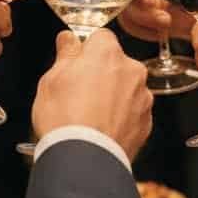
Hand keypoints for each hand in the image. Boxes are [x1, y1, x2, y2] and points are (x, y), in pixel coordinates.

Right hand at [32, 29, 153, 159]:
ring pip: (126, 87)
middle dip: (101, 73)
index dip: (86, 50)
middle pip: (116, 62)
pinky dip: (121, 116)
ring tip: (90, 115)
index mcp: (106, 53)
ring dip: (113, 95)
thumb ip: (65, 54)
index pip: (100, 37)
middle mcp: (131, 70)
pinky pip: (133, 111)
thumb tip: (68, 40)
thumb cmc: (64, 119)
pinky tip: (102, 128)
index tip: (76, 62)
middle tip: (79, 92)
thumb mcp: (51, 80)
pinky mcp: (146, 122)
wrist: (84, 161)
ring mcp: (142, 97)